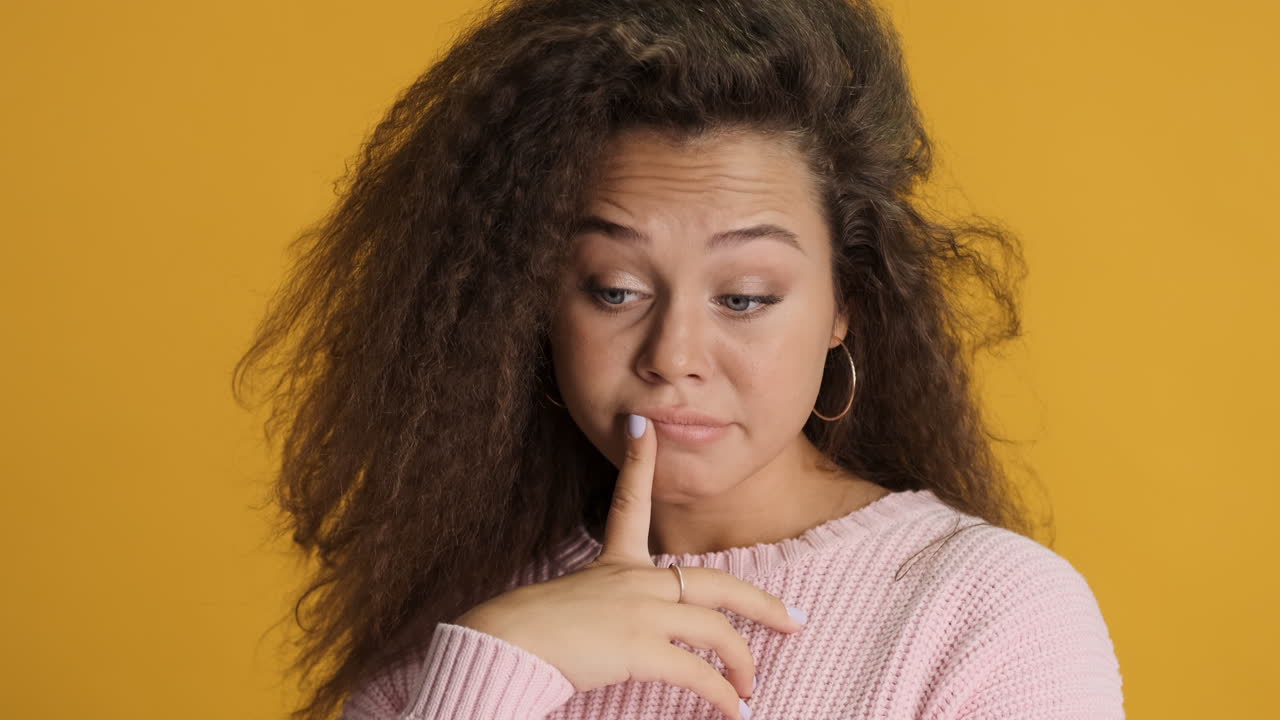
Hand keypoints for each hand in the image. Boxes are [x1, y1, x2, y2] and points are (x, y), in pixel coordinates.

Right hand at [453, 413, 804, 718]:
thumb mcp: (563, 605)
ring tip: (751, 689)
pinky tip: (735, 711)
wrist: (503, 645)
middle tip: (793, 619)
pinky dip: (723, 695)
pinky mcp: (640, 647)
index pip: (630, 502)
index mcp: (612, 565)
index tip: (643, 426)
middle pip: (715, 583)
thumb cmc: (521, 632)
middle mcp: (633, 581)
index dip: (637, 462)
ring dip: (742, 663)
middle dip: (760, 603)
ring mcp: (640, 611)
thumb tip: (598, 633)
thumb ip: (593, 610)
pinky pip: (698, 672)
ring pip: (717, 630)